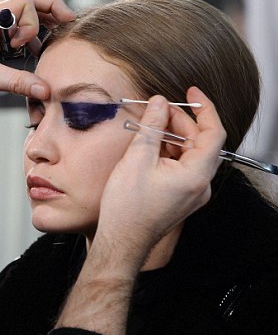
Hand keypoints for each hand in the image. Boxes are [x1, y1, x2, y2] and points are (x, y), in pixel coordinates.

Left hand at [0, 0, 74, 98]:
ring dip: (39, 18)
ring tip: (56, 31)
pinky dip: (28, 33)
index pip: (23, 2)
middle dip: (48, 6)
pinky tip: (34, 48)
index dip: (34, 22)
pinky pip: (12, 26)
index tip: (30, 46)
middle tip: (67, 19)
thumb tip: (44, 89)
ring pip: (19, 9)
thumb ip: (16, 82)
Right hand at [96, 86, 225, 254]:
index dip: (204, 108)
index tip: (191, 94)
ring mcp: (192, 193)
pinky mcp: (181, 196)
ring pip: (190, 154)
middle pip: (200, 142)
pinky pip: (182, 167)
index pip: (213, 132)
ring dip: (173, 137)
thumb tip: (158, 104)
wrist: (121, 241)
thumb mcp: (136, 160)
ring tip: (151, 127)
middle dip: (181, 122)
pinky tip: (151, 147)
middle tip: (159, 109)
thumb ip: (151, 127)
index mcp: (196, 175)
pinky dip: (169, 153)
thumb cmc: (127, 210)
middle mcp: (200, 185)